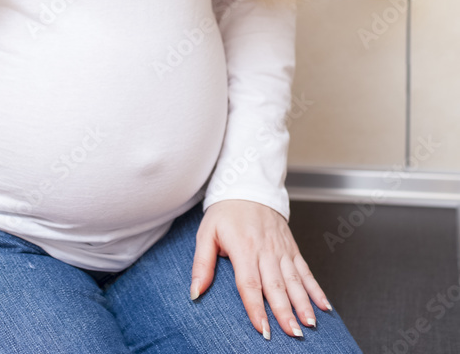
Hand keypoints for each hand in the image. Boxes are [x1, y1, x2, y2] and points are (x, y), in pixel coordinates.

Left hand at [190, 199, 331, 339]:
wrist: (248, 185)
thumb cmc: (226, 211)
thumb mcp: (206, 233)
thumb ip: (202, 264)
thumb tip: (196, 292)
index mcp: (243, 247)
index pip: (250, 284)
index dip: (256, 309)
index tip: (263, 330)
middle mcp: (265, 250)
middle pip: (276, 286)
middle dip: (285, 312)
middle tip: (292, 334)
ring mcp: (281, 249)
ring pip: (294, 280)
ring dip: (303, 303)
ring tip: (309, 324)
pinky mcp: (291, 248)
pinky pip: (305, 271)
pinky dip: (316, 289)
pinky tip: (324, 306)